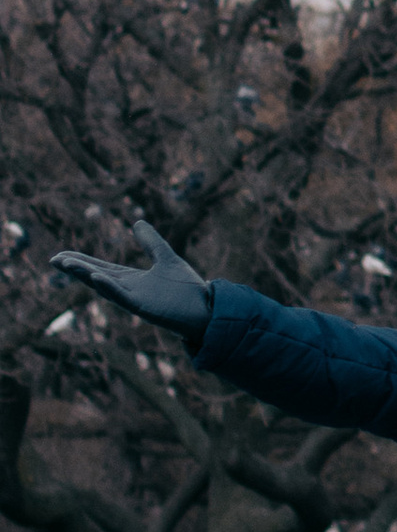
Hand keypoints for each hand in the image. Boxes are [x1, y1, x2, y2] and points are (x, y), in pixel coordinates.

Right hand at [49, 219, 212, 341]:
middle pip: (96, 276)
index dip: (82, 262)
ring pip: (104, 286)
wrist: (208, 309)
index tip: (61, 255)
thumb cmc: (188, 289)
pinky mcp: (143, 307)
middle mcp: (129, 290)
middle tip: (54, 259)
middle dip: (76, 268)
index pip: (102, 268)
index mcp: (132, 280)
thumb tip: (137, 222)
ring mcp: (134, 299)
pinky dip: (108, 287)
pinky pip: (122, 297)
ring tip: (66, 264)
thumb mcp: (166, 258)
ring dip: (85, 275)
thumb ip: (151, 242)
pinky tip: (95, 276)